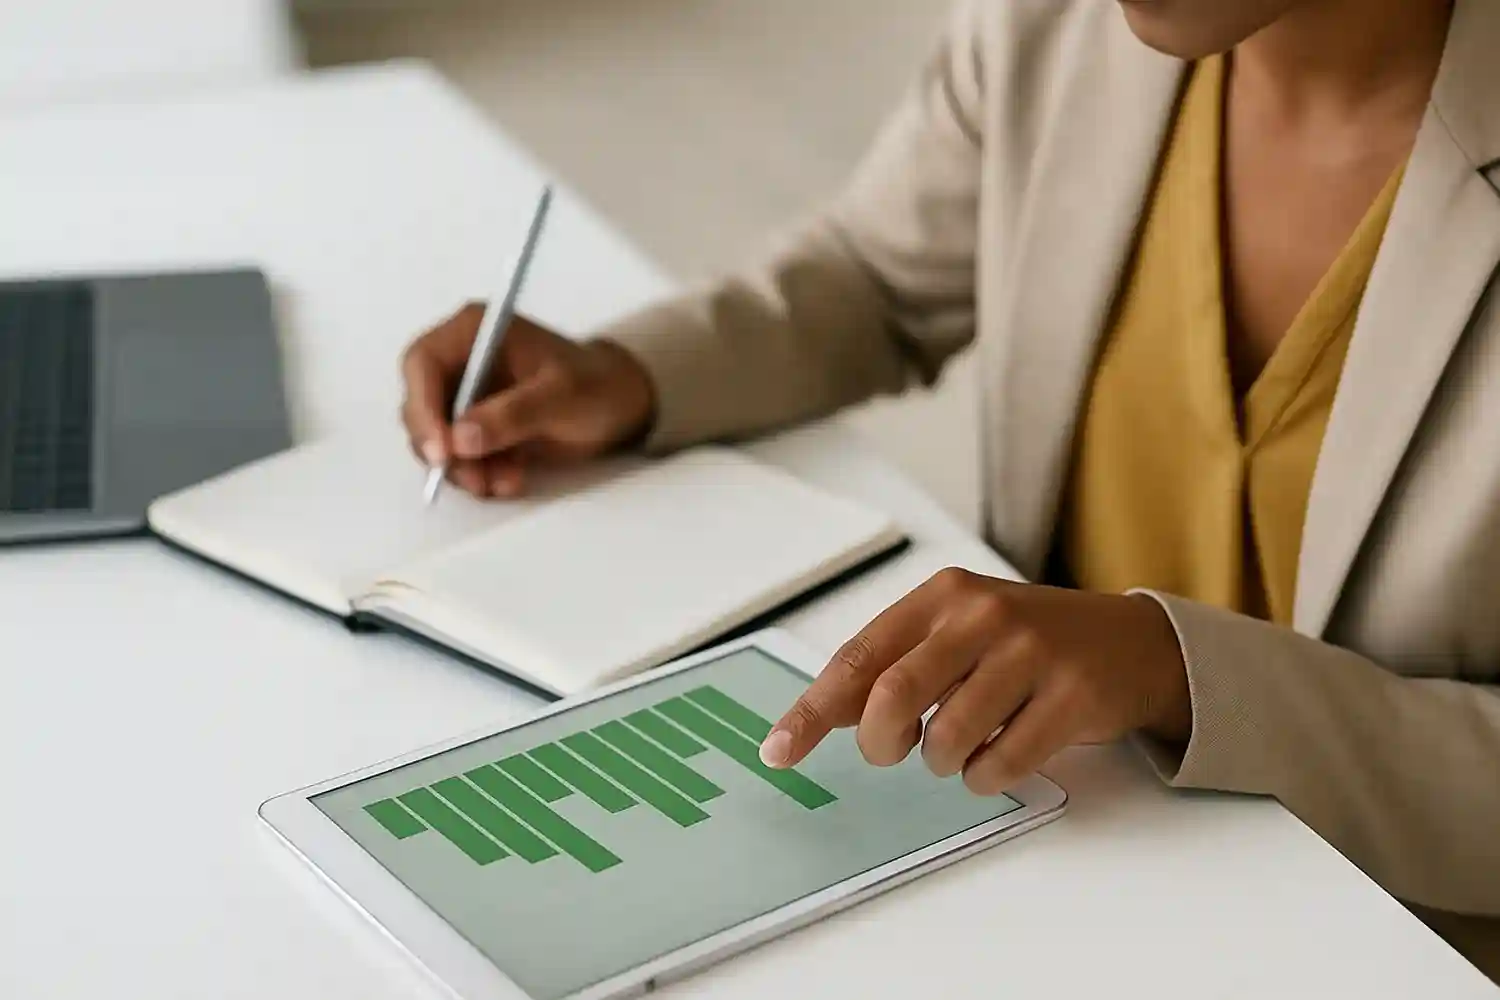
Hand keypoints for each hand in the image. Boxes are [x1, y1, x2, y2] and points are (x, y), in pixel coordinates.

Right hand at [401, 303, 655, 497]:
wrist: (619, 404)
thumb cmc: (595, 385)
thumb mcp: (560, 396)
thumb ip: (512, 414)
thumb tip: (462, 438)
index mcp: (475, 331)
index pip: (423, 363)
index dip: (422, 407)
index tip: (441, 450)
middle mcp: (462, 359)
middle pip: (420, 404)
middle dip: (442, 448)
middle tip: (472, 477)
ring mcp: (467, 395)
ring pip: (437, 438)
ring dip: (463, 468)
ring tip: (503, 482)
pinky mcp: (476, 426)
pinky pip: (459, 456)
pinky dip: (478, 474)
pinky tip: (510, 479)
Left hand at [759, 569, 1191, 793]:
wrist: (1130, 644)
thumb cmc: (1026, 645)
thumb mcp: (958, 633)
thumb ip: (894, 665)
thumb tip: (820, 715)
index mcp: (942, 596)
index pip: (859, 657)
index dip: (813, 710)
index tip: (779, 750)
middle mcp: (982, 615)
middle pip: (893, 696)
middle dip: (880, 742)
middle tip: (893, 751)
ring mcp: (1031, 653)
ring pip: (946, 738)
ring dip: (941, 762)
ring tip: (960, 746)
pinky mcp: (1071, 696)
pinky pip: (999, 764)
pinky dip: (984, 776)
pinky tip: (998, 753)